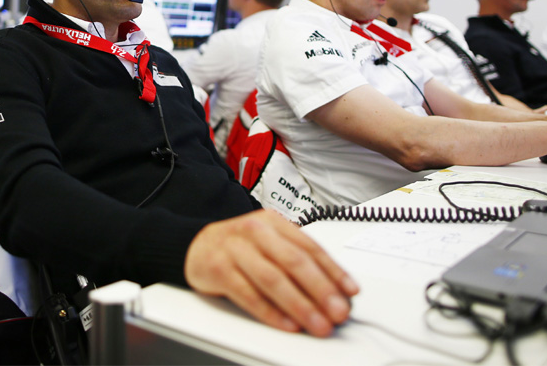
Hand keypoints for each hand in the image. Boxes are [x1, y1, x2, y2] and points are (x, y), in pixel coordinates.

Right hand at [184, 209, 358, 336]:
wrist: (196, 245)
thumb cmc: (240, 246)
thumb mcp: (270, 242)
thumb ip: (297, 260)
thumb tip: (334, 290)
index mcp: (274, 222)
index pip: (310, 247)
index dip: (333, 271)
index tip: (350, 292)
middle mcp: (256, 232)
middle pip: (294, 262)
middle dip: (321, 290)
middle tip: (338, 312)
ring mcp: (235, 249)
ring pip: (273, 279)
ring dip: (300, 305)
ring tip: (317, 324)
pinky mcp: (218, 269)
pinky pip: (248, 294)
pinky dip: (270, 312)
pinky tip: (287, 324)